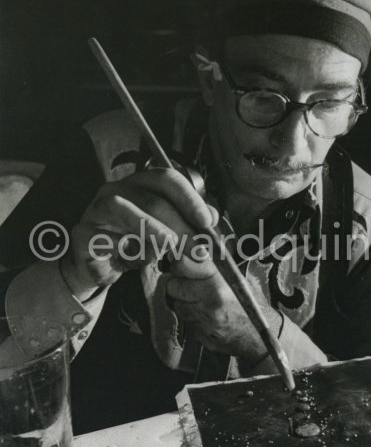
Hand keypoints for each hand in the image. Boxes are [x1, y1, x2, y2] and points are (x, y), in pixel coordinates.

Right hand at [60, 168, 216, 299]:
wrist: (99, 268)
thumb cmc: (134, 246)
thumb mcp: (166, 234)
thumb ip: (188, 223)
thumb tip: (212, 217)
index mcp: (139, 184)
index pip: (166, 179)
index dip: (189, 198)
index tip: (207, 222)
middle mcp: (116, 190)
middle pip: (150, 198)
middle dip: (179, 225)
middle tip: (198, 249)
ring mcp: (95, 210)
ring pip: (122, 208)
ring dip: (151, 229)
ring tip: (170, 247)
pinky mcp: (82, 234)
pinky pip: (102, 236)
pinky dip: (123, 248)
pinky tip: (135, 259)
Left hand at [165, 251, 281, 361]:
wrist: (260, 335)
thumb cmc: (251, 303)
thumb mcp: (239, 276)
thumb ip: (214, 263)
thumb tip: (192, 246)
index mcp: (218, 282)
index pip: (182, 265)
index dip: (180, 263)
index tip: (183, 263)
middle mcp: (209, 301)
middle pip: (173, 285)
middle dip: (178, 283)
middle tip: (190, 282)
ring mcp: (203, 320)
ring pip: (175, 303)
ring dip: (182, 300)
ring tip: (198, 298)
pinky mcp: (199, 334)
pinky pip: (184, 320)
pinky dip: (189, 315)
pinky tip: (203, 313)